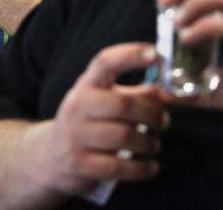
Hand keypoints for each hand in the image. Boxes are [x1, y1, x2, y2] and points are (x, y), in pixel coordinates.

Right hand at [37, 43, 166, 195]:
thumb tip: (171, 92)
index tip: (155, 53)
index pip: (105, 62)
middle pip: (122, 104)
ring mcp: (75, 135)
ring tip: (153, 145)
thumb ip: (140, 95)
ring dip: (148, 143)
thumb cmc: (89, 124)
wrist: (51, 156)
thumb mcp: (108, 102)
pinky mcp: (79, 163)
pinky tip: (150, 167)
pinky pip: (119, 167)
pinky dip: (142, 169)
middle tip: (164, 122)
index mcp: (86, 85)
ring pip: (123, 137)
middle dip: (151, 114)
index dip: (130, 55)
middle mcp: (77, 106)